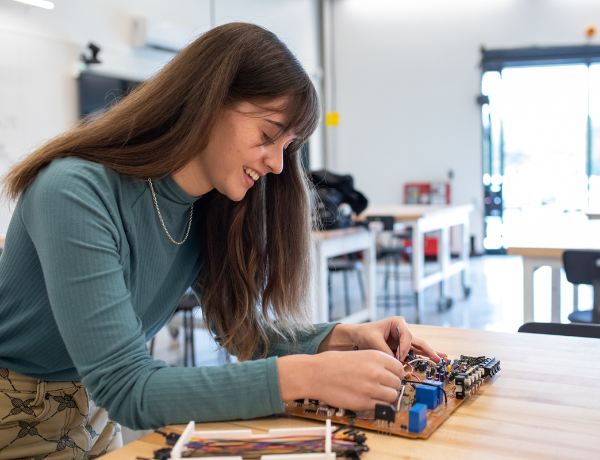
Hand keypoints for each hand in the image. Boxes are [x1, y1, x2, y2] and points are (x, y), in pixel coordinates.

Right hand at [278, 351, 403, 409]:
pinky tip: (368, 399)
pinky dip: (377, 405)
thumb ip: (377, 362)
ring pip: (392, 396)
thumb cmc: (334, 363)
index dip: (396, 374)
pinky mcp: (363, 403)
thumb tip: (392, 373)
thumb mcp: (359, 354)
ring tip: (375, 394)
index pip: (399, 369)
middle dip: (391, 386)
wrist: (316, 374)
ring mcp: (370, 389)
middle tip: (382, 386)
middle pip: (397, 383)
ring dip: (386, 396)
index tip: (390, 377)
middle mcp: (376, 372)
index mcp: (376, 357)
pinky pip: (381, 406)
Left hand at [320, 317, 445, 362]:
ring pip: (419, 346)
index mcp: (397, 322)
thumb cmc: (365, 334)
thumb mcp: (373, 341)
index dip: (404, 348)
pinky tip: (436, 358)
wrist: (358, 336)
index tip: (398, 358)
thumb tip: (395, 362)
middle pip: (417, 340)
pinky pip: (415, 351)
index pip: (407, 336)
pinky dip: (424, 355)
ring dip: (429, 353)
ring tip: (441, 359)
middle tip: (436, 358)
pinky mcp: (403, 346)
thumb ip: (384, 350)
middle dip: (427, 350)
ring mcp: (404, 338)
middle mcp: (403, 329)